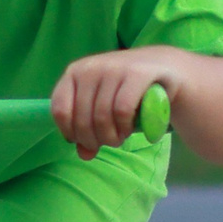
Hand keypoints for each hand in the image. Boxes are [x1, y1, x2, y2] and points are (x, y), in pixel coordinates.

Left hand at [51, 50, 177, 160]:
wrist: (162, 66)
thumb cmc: (124, 89)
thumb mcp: (102, 107)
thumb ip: (89, 130)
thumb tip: (84, 155)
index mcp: (74, 72)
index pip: (60, 110)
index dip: (69, 132)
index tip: (83, 140)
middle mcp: (90, 68)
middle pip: (81, 119)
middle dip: (93, 140)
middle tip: (106, 143)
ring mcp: (113, 68)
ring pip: (101, 117)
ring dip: (110, 137)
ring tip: (118, 139)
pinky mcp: (136, 74)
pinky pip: (121, 111)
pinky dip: (123, 127)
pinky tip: (127, 130)